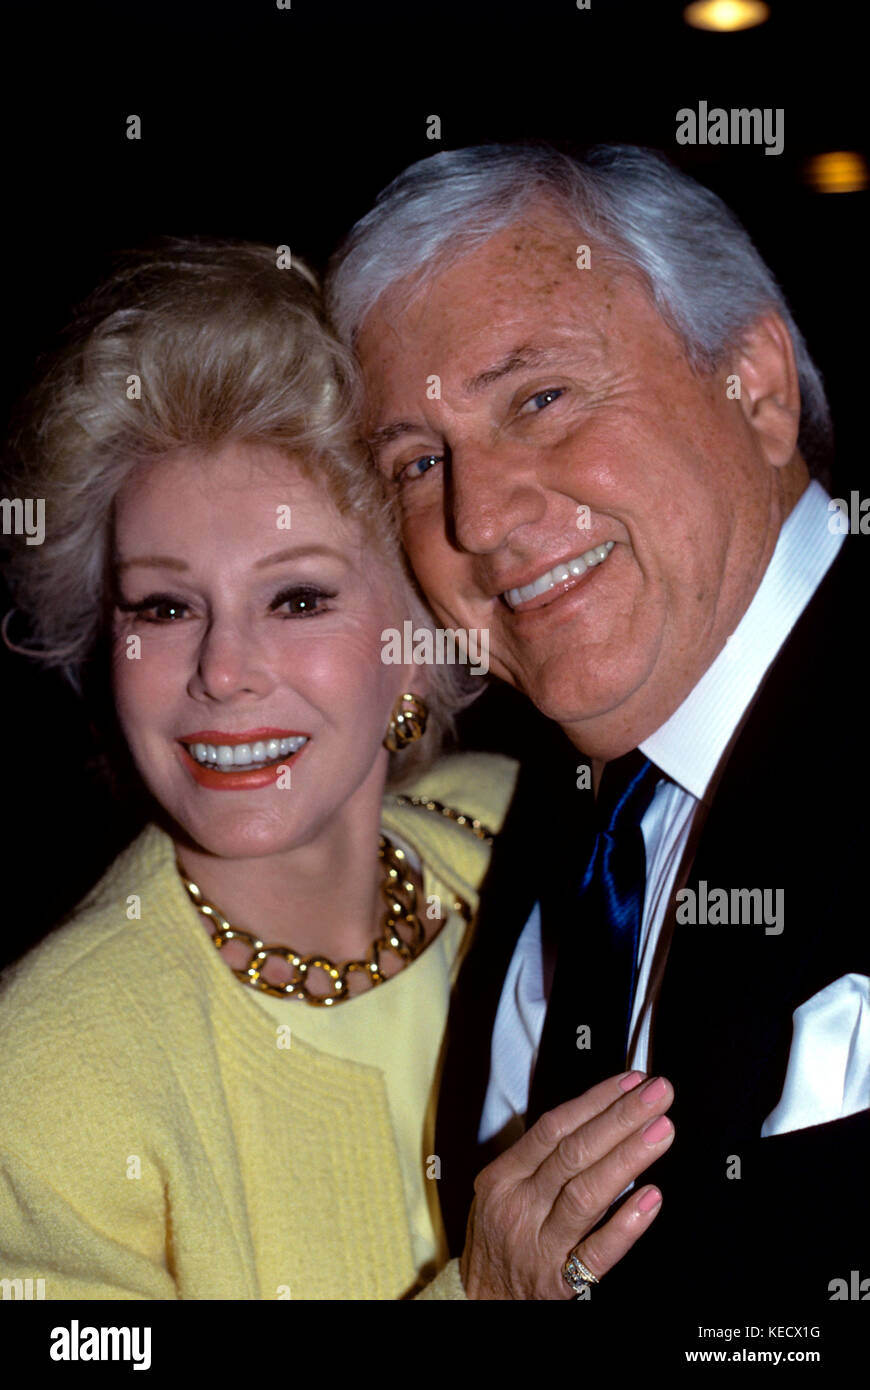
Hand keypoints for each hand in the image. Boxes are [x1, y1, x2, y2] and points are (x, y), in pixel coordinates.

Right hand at [459, 1070, 673, 1298]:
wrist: (481, 1299)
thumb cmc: (498, 1236)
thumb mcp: (501, 1189)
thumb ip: (539, 1158)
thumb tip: (597, 1116)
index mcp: (503, 1177)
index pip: (554, 1128)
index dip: (595, 1101)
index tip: (630, 1082)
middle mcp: (520, 1206)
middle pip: (574, 1154)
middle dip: (620, 1118)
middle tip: (657, 1095)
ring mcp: (540, 1245)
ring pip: (586, 1196)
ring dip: (628, 1159)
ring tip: (662, 1131)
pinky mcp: (559, 1282)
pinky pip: (597, 1253)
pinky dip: (625, 1226)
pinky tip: (651, 1199)